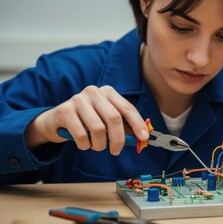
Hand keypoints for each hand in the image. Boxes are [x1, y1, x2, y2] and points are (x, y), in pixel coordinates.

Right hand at [25, 85, 148, 154]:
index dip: (138, 124)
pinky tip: (84, 144)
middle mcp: (94, 92)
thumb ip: (123, 126)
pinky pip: (81, 135)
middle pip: (114, 118)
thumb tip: (142, 138)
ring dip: (99, 144)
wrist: (56, 120)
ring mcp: (78, 100)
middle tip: (116, 151)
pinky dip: (85, 145)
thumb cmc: (87, 121)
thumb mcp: (106, 120)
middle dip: (118, 139)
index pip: (127, 108)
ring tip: (96, 146)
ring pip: (98, 129)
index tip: (144, 138)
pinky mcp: (65, 111)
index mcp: (108, 92)